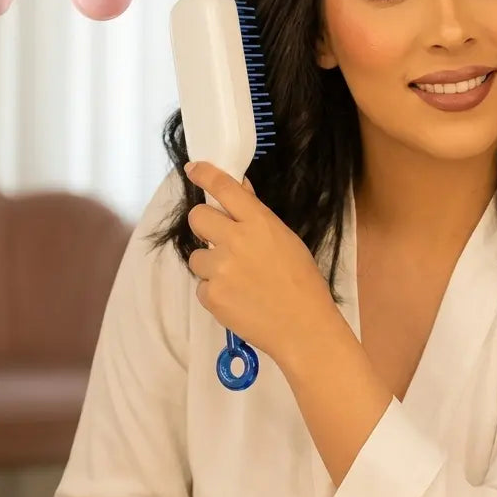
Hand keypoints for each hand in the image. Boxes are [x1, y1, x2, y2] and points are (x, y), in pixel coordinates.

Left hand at [184, 161, 336, 363]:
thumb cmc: (302, 283)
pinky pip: (202, 286)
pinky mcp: (211, 295)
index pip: (224, 188)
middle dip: (204, 225)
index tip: (193, 169)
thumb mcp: (287, 240)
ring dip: (211, 265)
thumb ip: (258, 216)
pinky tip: (239, 299)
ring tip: (239, 281)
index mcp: (259, 223)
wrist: (303, 327)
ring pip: (197, 256)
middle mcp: (235, 241)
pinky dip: (216, 292)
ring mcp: (220, 269)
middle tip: (219, 239)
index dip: (205, 174)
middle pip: (197, 217)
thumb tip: (239, 190)